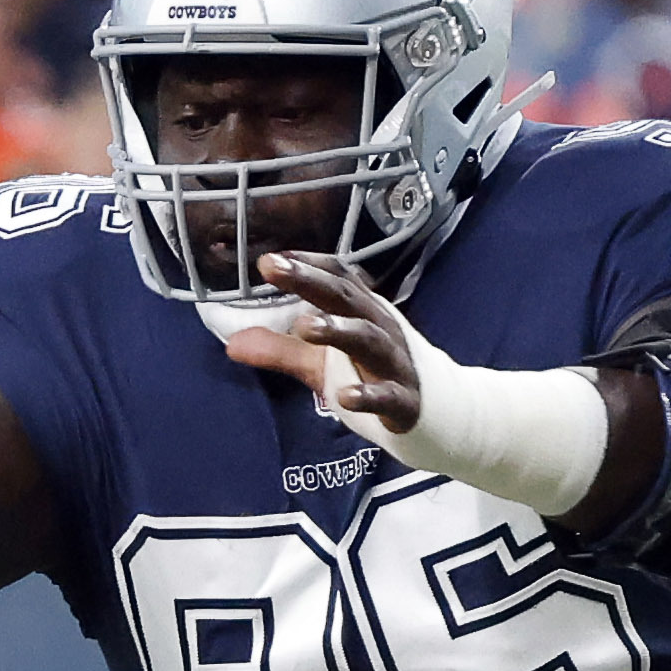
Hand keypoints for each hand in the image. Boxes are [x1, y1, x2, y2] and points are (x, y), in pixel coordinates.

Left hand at [223, 251, 423, 433]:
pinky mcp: (406, 400)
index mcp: (361, 312)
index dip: (306, 263)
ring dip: (338, 329)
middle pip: (346, 297)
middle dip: (310, 280)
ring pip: (368, 338)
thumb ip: (281, 351)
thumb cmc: (374, 376)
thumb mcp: (322, 363)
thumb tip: (231, 344)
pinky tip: (344, 397)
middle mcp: (379, 328)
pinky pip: (388, 395)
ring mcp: (395, 363)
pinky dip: (368, 395)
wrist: (439, 412)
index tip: (271, 258)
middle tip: (273, 268)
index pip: (337, 276)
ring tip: (305, 327)